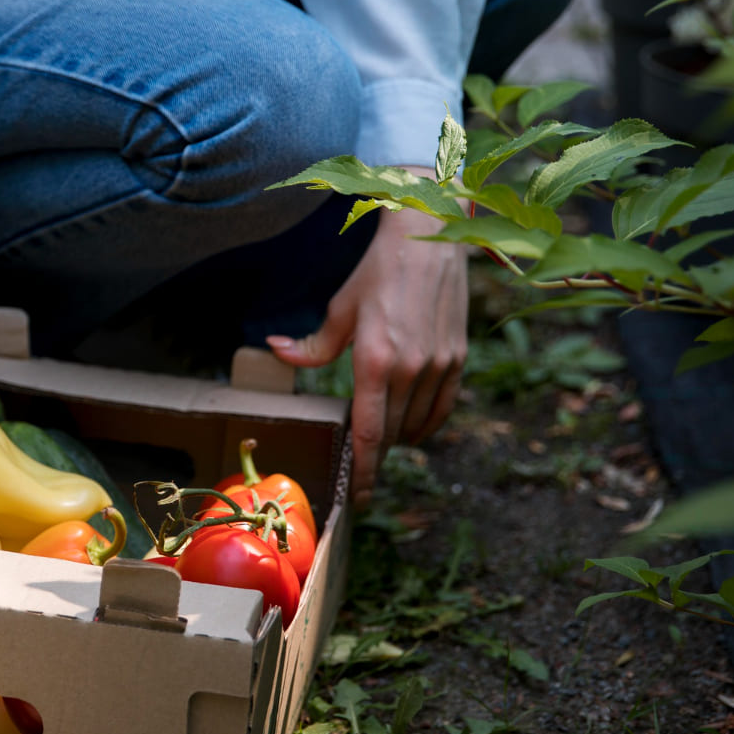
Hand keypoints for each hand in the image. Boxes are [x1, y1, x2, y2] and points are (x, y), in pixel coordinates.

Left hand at [265, 170, 467, 507]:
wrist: (430, 238)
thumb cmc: (378, 272)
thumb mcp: (340, 308)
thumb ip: (313, 344)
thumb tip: (275, 351)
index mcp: (375, 360)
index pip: (369, 433)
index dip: (364, 470)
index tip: (358, 495)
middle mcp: (410, 369)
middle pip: (392, 435)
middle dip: (375, 456)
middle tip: (360, 468)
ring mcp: (438, 365)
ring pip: (418, 425)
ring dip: (399, 438)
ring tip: (380, 436)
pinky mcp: (457, 358)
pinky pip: (442, 408)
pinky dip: (426, 422)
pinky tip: (410, 421)